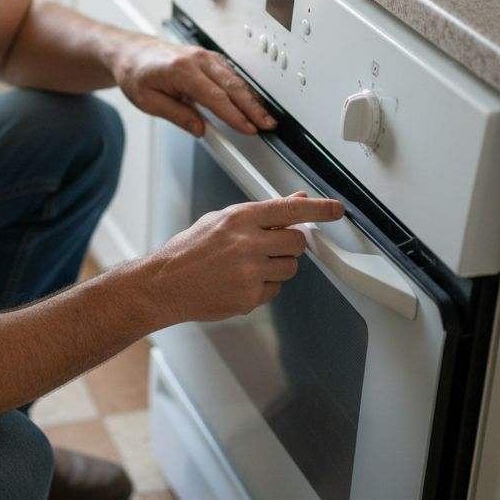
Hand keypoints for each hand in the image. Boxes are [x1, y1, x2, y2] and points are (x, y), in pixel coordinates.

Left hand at [114, 36, 275, 136]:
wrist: (130, 53)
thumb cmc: (135, 73)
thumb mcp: (149, 102)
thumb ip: (177, 115)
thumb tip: (200, 129)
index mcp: (181, 69)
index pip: (216, 97)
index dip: (235, 116)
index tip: (247, 128)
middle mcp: (197, 59)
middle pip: (233, 86)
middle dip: (253, 108)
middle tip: (266, 124)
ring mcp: (204, 56)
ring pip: (236, 79)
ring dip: (252, 99)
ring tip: (264, 117)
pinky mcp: (208, 58)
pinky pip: (231, 74)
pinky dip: (244, 89)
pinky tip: (251, 101)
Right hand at [143, 193, 344, 323]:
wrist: (164, 284)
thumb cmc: (187, 252)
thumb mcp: (220, 221)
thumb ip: (260, 214)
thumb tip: (294, 202)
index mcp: (239, 219)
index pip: (290, 209)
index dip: (319, 209)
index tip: (335, 210)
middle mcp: (247, 244)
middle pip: (297, 242)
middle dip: (289, 245)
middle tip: (270, 247)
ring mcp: (250, 272)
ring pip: (289, 268)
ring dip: (276, 267)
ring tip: (246, 266)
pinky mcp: (249, 297)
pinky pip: (274, 290)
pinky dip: (262, 287)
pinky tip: (238, 282)